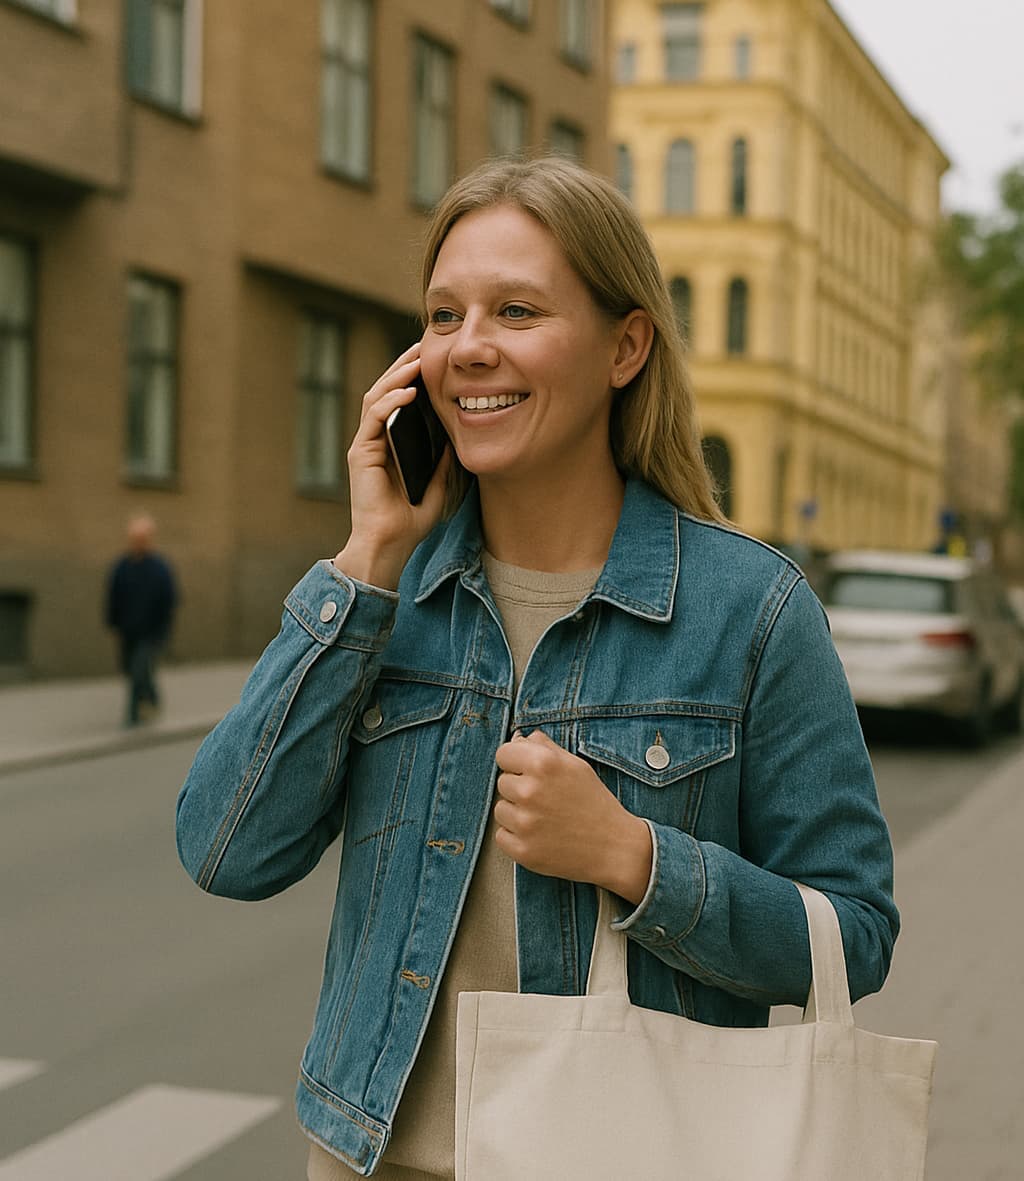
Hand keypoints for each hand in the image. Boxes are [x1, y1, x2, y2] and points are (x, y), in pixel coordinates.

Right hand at [333, 342, 450, 588]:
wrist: (390, 544)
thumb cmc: (411, 519)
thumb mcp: (438, 483)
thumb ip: (444, 459)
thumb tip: (458, 434)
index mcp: (390, 443)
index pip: (398, 400)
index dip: (413, 377)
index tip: (434, 359)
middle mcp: (374, 439)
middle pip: (385, 390)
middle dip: (403, 366)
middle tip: (423, 346)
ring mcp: (365, 445)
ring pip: (376, 397)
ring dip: (396, 376)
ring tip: (416, 360)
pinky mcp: (360, 454)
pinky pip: (373, 418)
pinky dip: (390, 402)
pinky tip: (409, 392)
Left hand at [493, 730, 652, 903]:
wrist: (615, 847)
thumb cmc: (595, 803)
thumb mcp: (576, 765)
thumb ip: (545, 747)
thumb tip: (518, 739)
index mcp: (543, 763)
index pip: (503, 754)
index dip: (515, 762)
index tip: (526, 772)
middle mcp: (530, 791)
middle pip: (502, 782)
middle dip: (519, 788)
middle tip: (546, 799)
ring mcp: (525, 823)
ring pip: (500, 809)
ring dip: (516, 813)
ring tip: (544, 818)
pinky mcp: (522, 850)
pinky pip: (501, 836)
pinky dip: (516, 836)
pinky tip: (539, 835)